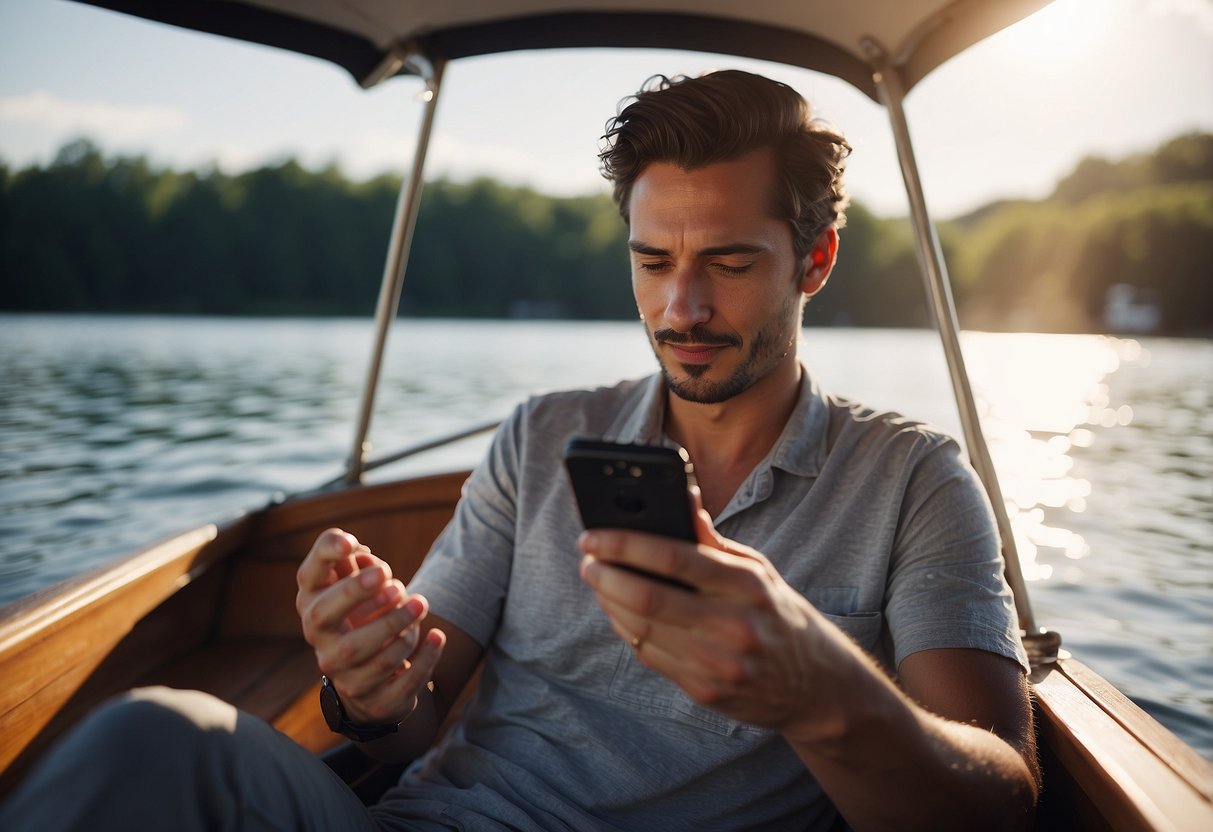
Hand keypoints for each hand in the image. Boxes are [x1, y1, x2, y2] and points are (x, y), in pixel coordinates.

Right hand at [296, 528, 445, 725]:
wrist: (369, 680)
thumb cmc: (362, 616)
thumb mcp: (354, 585)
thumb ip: (352, 561)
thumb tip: (356, 549)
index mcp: (314, 608)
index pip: (309, 577)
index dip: (325, 555)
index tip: (350, 542)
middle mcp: (322, 646)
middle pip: (328, 619)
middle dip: (362, 596)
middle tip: (397, 585)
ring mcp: (347, 678)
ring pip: (375, 654)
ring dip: (404, 627)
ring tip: (419, 605)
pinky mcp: (378, 702)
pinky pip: (405, 682)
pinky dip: (426, 658)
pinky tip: (438, 636)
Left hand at [578, 488, 839, 737]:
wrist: (816, 686)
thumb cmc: (779, 614)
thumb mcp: (758, 570)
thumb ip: (714, 540)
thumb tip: (681, 499)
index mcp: (747, 585)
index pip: (674, 557)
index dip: (625, 544)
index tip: (594, 536)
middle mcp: (733, 625)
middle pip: (649, 597)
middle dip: (606, 575)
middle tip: (587, 559)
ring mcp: (718, 663)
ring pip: (642, 630)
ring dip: (609, 602)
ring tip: (598, 580)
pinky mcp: (706, 692)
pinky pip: (650, 657)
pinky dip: (626, 630)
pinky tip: (617, 611)